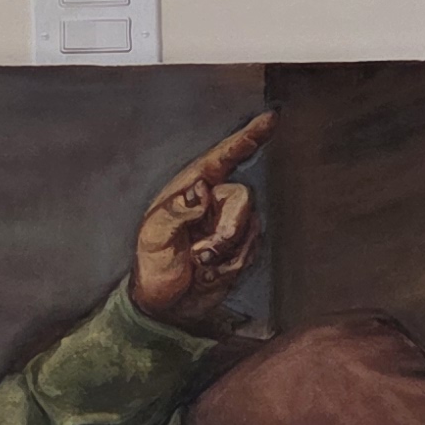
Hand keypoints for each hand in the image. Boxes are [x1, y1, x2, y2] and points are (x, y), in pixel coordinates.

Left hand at [129, 110, 272, 332]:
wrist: (166, 305)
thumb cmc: (153, 267)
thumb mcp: (154, 238)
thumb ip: (177, 211)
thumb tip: (202, 190)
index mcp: (190, 189)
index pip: (223, 156)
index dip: (249, 136)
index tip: (272, 118)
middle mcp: (213, 201)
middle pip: (244, 198)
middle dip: (229, 231)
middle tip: (203, 255)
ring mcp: (228, 224)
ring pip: (251, 228)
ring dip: (226, 254)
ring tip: (200, 265)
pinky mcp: (240, 247)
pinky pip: (252, 250)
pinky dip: (231, 267)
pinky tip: (209, 273)